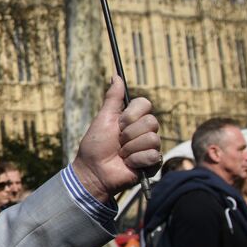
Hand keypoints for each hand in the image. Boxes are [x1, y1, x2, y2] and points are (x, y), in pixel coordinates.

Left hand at [70, 77, 160, 201]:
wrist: (93, 171)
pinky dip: (135, 160)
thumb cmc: (96, 145)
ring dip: (130, 148)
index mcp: (133, 118)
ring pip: (152, 139)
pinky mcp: (152, 162)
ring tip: (121, 154)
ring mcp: (150, 146)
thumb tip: (116, 75)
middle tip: (118, 141)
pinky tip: (128, 163)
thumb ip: (113, 98)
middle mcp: (144, 130)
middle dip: (129, 133)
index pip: (145, 104)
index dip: (131, 115)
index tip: (118, 123)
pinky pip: (152, 155)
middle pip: (151, 122)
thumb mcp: (103, 118)